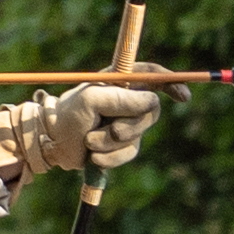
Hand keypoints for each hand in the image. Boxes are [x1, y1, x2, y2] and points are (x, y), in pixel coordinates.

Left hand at [23, 62, 182, 173]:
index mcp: (120, 81)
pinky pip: (128, 154)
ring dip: (111, 143)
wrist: (51, 143)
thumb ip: (122, 99)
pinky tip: (92, 156)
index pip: (153, 75)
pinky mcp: (121, 146)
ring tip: (88, 141)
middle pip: (151, 112)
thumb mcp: (92, 100)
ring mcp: (126, 124)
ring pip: (137, 136)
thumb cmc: (68, 114)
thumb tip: (153, 102)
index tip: (182, 96)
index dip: (171, 83)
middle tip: (109, 130)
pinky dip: (110, 158)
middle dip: (130, 125)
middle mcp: (127, 101)